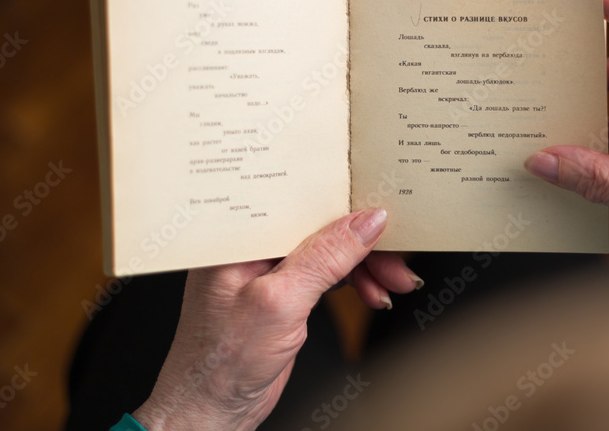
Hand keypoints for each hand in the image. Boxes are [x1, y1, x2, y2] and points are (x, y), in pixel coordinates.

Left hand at [133, 208, 420, 429]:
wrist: (210, 411)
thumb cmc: (219, 361)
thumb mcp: (279, 302)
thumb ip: (324, 258)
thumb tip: (367, 222)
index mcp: (239, 233)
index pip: (299, 199)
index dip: (343, 201)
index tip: (382, 209)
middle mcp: (254, 245)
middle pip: (322, 225)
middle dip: (364, 241)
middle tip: (398, 258)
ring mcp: (270, 269)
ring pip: (331, 250)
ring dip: (367, 264)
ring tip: (395, 281)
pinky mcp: (285, 291)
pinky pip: (329, 273)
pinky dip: (356, 281)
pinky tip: (374, 291)